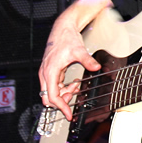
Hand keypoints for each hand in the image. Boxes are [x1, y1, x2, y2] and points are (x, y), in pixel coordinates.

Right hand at [37, 0, 110, 120]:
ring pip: (52, 92)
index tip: (68, 114)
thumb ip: (87, 60)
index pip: (52, 96)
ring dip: (64, 94)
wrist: (63, 28)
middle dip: (61, 101)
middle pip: (48, 97)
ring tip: (75, 87)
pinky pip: (55, 86)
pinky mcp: (50, 71)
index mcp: (50, 71)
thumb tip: (96, 67)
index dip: (61, 107)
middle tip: (73, 98)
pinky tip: (73, 84)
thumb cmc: (66, 38)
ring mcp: (47, 73)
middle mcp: (45, 73)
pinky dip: (63, 88)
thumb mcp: (79, 50)